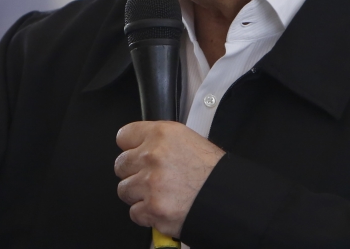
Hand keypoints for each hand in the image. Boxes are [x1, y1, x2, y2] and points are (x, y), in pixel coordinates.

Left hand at [114, 121, 224, 237]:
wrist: (228, 198)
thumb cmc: (213, 172)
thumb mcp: (189, 140)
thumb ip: (161, 142)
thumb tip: (142, 147)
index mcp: (161, 134)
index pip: (124, 136)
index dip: (130, 147)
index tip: (134, 153)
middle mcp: (152, 156)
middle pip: (120, 165)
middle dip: (133, 173)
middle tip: (150, 178)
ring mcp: (150, 183)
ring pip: (124, 190)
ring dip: (138, 195)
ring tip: (159, 194)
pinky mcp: (152, 208)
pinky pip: (134, 212)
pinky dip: (147, 214)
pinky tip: (163, 207)